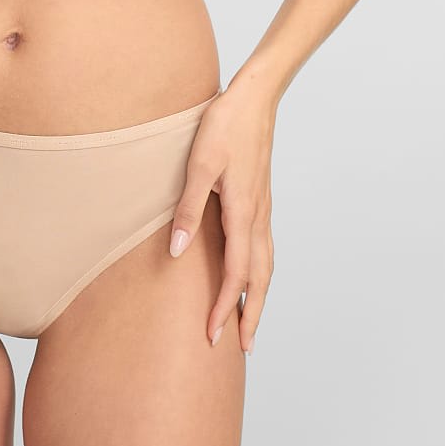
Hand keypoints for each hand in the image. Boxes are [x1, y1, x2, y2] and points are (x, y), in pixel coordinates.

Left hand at [168, 78, 276, 353]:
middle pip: (259, 279)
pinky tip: (252, 272)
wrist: (255, 97)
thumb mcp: (199, 163)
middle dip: (250, 315)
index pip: (236, 275)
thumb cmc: (224, 125)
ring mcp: (264, 208)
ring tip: (249, 319)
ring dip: (259, 295)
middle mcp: (259, 217)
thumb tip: (177, 251)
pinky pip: (266, 247)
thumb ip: (188, 208)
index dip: (223, 307)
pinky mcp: (262, 199)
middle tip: (242, 348)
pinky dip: (261, 271)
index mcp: (242, 213)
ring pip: (267, 264)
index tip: (211, 336)